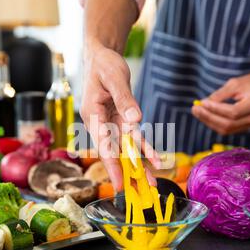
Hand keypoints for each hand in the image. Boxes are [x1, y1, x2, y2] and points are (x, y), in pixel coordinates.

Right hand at [80, 42, 159, 190]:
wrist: (102, 57)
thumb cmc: (104, 65)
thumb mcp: (114, 78)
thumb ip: (124, 99)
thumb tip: (135, 119)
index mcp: (93, 115)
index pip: (103, 145)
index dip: (111, 166)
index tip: (118, 184)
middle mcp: (101, 123)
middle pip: (114, 152)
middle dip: (127, 172)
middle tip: (140, 192)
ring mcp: (112, 124)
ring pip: (125, 149)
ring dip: (138, 165)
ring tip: (152, 182)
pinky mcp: (122, 120)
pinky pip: (134, 137)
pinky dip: (145, 148)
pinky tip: (155, 160)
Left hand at [192, 73, 249, 134]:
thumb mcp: (235, 83)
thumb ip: (220, 94)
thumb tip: (203, 103)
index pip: (233, 112)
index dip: (216, 109)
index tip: (202, 102)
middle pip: (228, 124)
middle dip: (209, 117)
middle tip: (195, 108)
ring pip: (226, 129)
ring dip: (208, 121)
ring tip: (196, 111)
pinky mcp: (244, 128)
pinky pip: (227, 130)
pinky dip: (214, 124)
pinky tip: (204, 115)